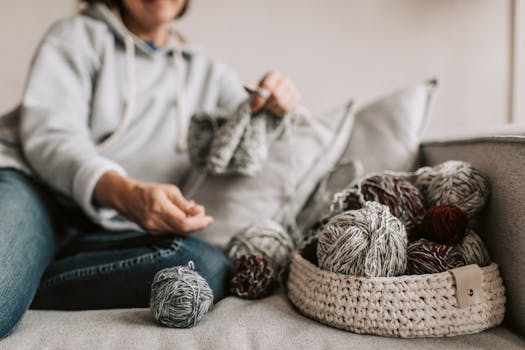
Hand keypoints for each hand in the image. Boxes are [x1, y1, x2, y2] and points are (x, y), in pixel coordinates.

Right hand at [94, 172, 212, 235]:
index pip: (184, 223)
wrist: (127, 198)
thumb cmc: (149, 191)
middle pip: (184, 230)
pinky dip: (182, 226)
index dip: (200, 223)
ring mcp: (153, 230)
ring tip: (192, 211)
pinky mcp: (153, 233)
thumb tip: (199, 211)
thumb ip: (184, 203)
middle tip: (202, 212)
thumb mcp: (169, 190)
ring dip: (191, 224)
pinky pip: (173, 232)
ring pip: (179, 232)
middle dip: (198, 223)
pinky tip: (183, 216)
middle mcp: (155, 221)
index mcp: (159, 208)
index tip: (210, 219)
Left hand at [248, 70, 300, 116]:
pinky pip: (289, 108)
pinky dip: (281, 112)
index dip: (260, 98)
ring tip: (270, 108)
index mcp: (273, 74)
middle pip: (276, 95)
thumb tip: (247, 86)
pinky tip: (276, 110)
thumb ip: (251, 88)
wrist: (272, 98)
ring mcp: (292, 88)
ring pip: (283, 103)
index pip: (268, 86)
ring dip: (274, 109)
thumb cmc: (262, 93)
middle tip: (264, 108)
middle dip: (268, 104)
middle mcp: (285, 79)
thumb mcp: (255, 90)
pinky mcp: (297, 97)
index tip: (253, 108)